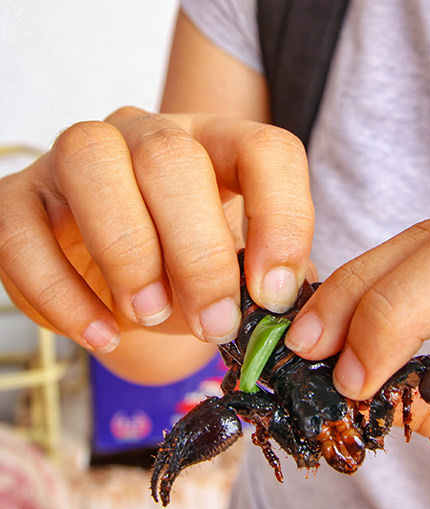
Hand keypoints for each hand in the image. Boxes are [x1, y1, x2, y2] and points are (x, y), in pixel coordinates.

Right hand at [0, 107, 312, 353]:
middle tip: (214, 324)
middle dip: (198, 255)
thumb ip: (261, 288)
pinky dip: (61, 294)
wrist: (123, 277)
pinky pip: (22, 232)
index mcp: (219, 146)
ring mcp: (78, 156)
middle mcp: (149, 135)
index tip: (274, 294)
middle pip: (171, 158)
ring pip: (91, 163)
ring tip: (150, 315)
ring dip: (127, 254)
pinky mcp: (18, 196)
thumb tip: (283, 315)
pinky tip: (100, 333)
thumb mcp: (235, 275)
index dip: (281, 219)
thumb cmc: (190, 270)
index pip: (265, 150)